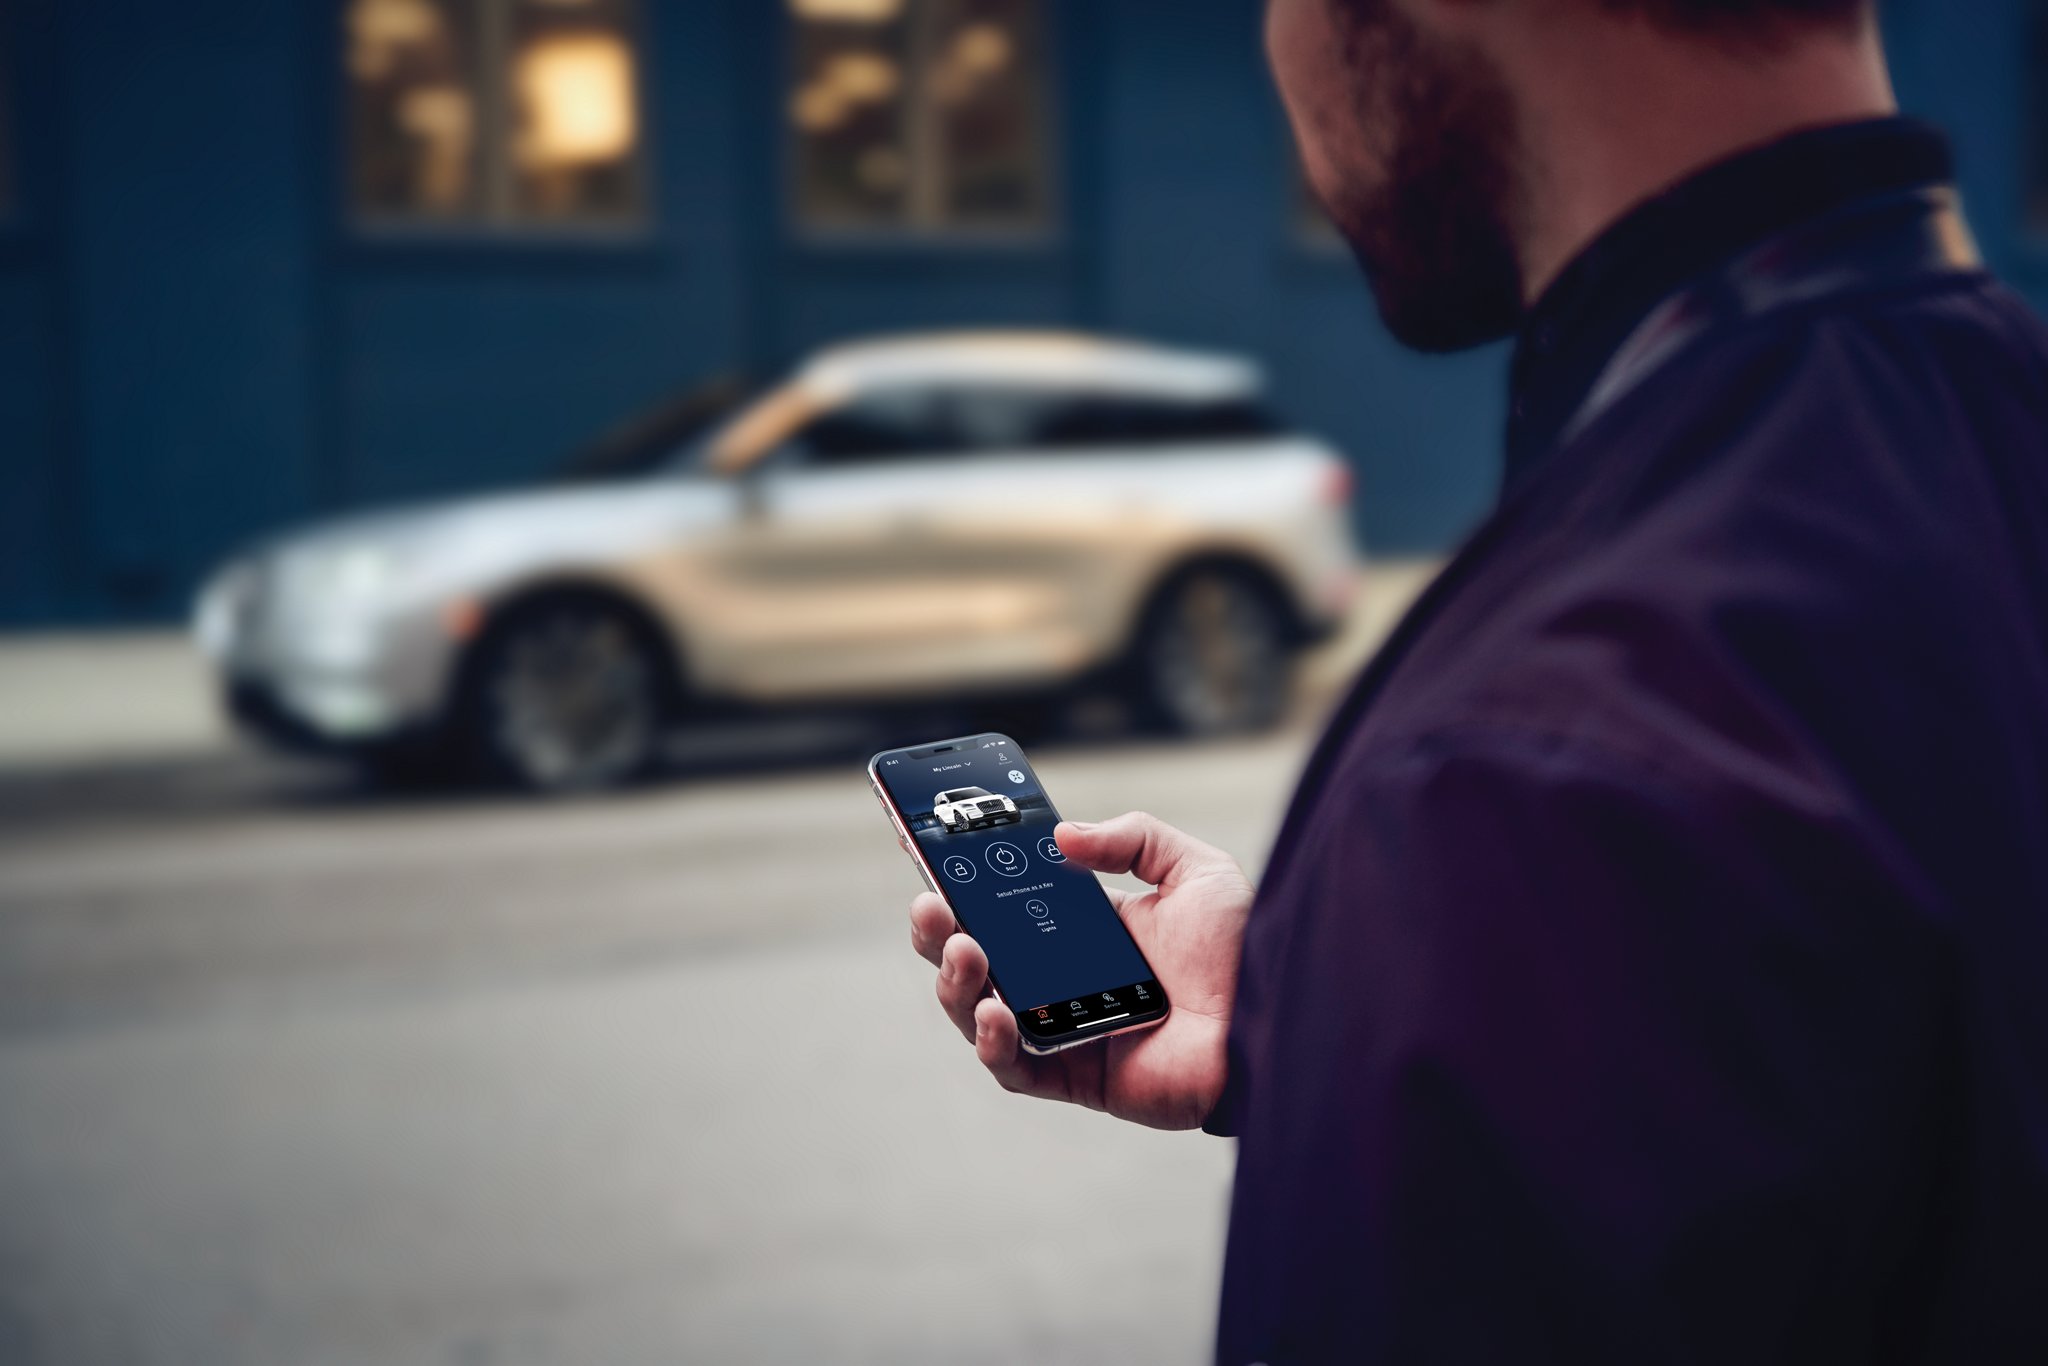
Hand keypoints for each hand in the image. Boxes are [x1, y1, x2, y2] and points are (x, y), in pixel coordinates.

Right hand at [908, 812, 1252, 1130]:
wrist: (1277, 1017)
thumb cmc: (1243, 950)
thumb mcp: (1193, 870)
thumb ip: (1132, 838)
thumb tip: (1064, 836)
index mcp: (1086, 931)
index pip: (1007, 905)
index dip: (964, 885)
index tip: (929, 854)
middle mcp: (1066, 981)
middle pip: (979, 958)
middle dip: (942, 932)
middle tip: (930, 905)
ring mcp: (1066, 1031)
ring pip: (980, 1012)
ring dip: (956, 982)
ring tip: (962, 950)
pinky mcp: (1077, 1078)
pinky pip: (1015, 1069)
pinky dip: (993, 1042)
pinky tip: (993, 1011)